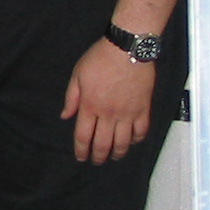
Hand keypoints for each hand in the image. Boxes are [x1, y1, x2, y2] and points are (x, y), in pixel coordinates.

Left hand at [62, 37, 156, 162]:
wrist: (127, 49)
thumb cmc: (100, 59)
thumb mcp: (78, 75)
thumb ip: (71, 98)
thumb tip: (66, 116)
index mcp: (90, 106)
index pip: (84, 136)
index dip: (81, 151)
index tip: (81, 158)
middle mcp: (109, 114)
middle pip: (103, 144)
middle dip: (98, 156)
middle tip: (96, 161)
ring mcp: (128, 113)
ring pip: (123, 142)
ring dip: (117, 153)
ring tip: (114, 157)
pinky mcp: (143, 109)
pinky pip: (141, 131)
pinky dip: (136, 140)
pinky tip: (131, 141)